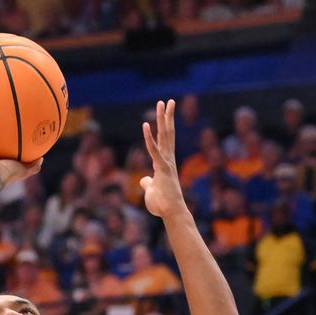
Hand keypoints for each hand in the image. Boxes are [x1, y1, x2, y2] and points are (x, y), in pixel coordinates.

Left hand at [140, 99, 186, 219]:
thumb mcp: (151, 190)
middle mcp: (168, 159)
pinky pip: (154, 150)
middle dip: (166, 116)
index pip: (165, 140)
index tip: (164, 112)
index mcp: (165, 162)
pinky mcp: (162, 168)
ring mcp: (166, 162)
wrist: (170, 213)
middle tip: (167, 101)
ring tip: (162, 103)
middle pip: (168, 133)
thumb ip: (148, 182)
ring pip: (165, 136)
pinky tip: (145, 126)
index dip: (164, 125)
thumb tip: (145, 180)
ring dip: (163, 119)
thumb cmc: (162, 204)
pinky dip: (149, 138)